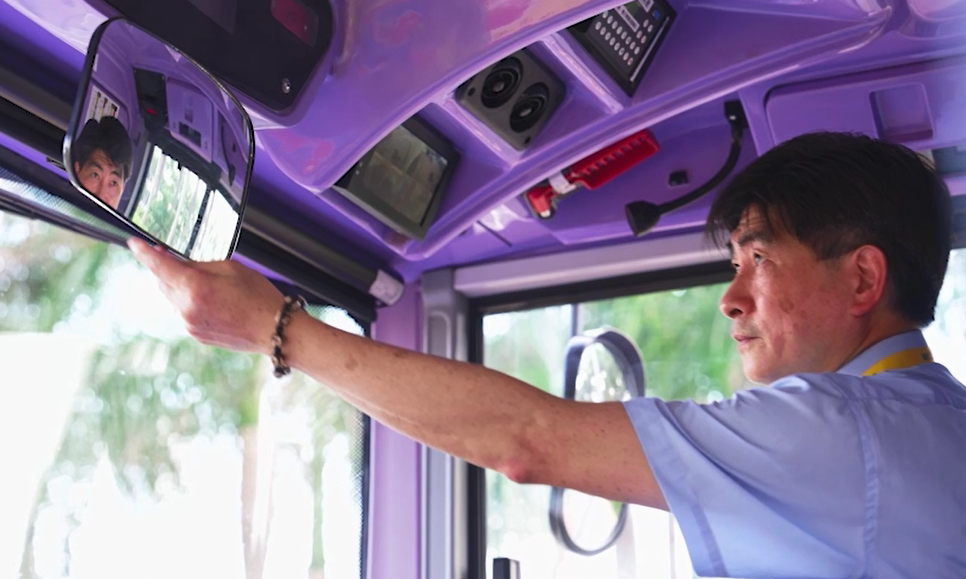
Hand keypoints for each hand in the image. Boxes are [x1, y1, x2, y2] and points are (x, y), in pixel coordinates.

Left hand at [128, 237, 284, 354]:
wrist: (273, 330)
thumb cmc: (258, 296)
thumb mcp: (230, 268)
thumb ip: (199, 266)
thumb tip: (179, 265)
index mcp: (195, 287)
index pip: (159, 266)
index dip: (144, 252)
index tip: (134, 243)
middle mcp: (186, 308)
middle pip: (163, 282)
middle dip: (167, 269)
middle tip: (179, 259)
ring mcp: (189, 323)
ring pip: (173, 297)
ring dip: (180, 286)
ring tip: (210, 285)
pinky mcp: (195, 334)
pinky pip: (184, 311)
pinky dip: (190, 302)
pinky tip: (214, 300)